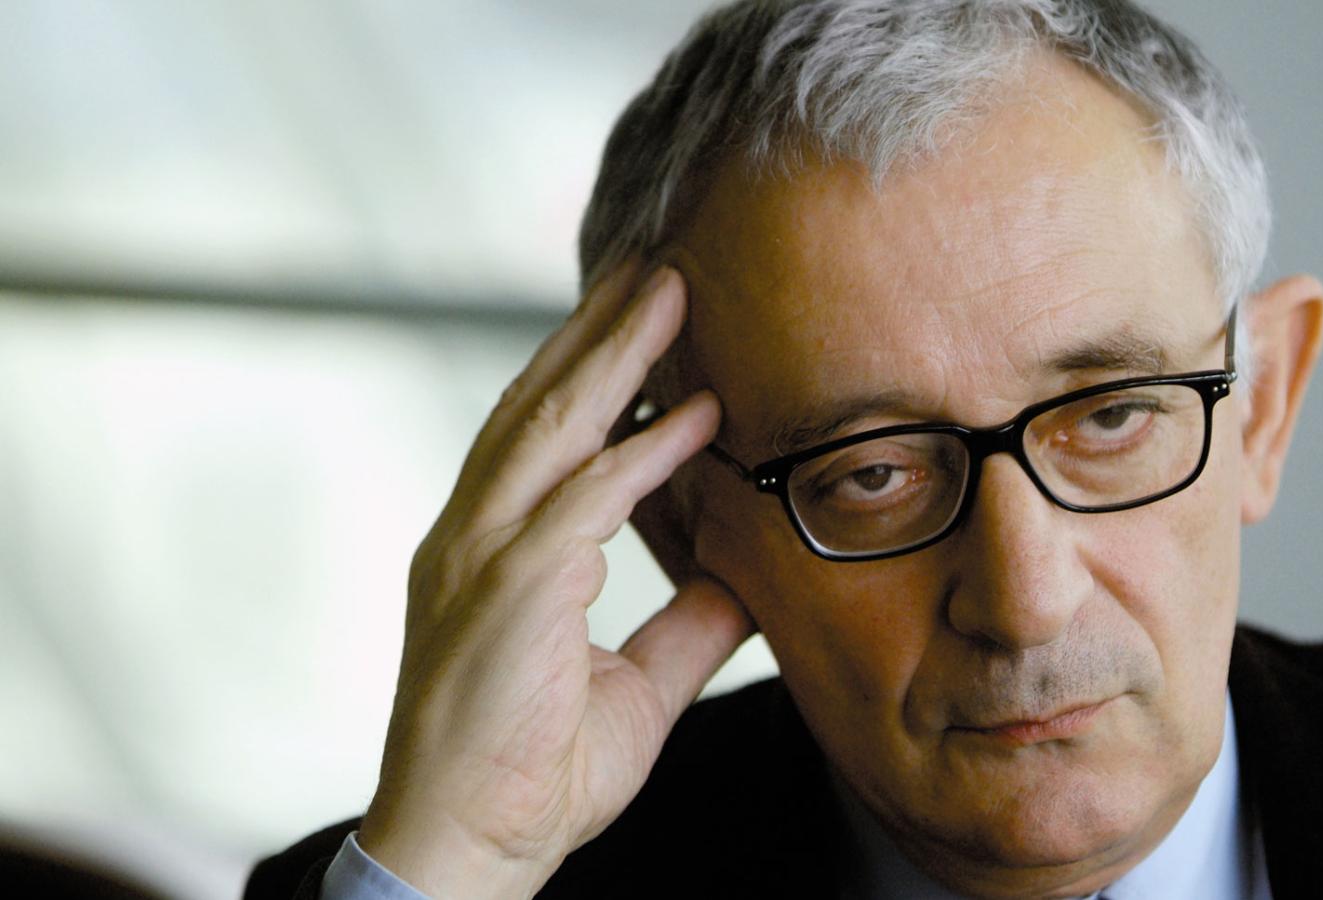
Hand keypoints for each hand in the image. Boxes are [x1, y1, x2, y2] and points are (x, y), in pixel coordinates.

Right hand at [356, 264, 754, 897]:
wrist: (469, 854)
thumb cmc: (534, 774)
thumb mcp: (636, 686)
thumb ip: (685, 626)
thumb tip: (744, 578)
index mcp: (489, 550)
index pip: (540, 439)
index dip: (589, 373)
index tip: (641, 322)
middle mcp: (472, 536)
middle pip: (538, 406)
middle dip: (597, 331)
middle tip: (653, 266)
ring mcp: (479, 558)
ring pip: (551, 429)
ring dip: (613, 355)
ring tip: (667, 290)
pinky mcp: (509, 591)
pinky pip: (585, 502)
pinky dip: (642, 452)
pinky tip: (694, 412)